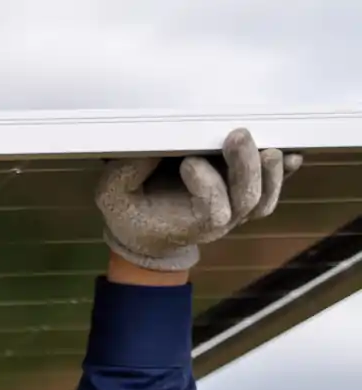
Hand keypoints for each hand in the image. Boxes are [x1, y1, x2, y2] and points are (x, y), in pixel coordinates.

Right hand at [96, 128, 302, 271]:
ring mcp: (234, 211)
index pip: (213, 209)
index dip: (208, 184)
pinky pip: (271, 189)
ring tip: (269, 149)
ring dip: (271, 173)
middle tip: (236, 136)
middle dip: (246, 167)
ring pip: (264, 199)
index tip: (188, 162)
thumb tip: (156, 141)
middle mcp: (218, 221)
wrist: (145, 237)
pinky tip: (291, 155)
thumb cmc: (131, 213)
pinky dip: (283, 173)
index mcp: (187, 225)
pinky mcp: (242, 197)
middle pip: (246, 199)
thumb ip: (127, 170)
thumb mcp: (114, 194)